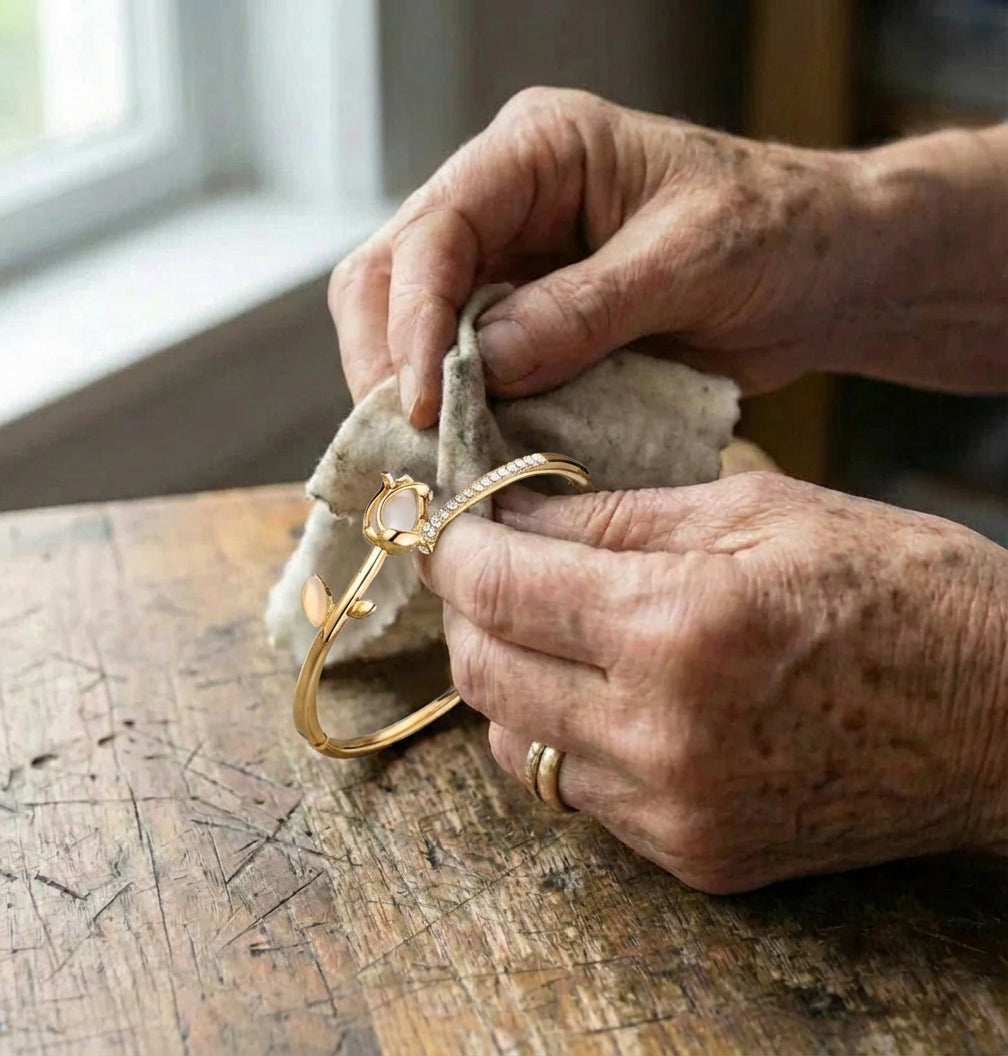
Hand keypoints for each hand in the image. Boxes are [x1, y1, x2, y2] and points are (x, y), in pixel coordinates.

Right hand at [330, 87, 866, 425]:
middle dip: (389, 362)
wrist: (823, 273)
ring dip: (413, 395)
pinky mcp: (527, 324)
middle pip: (393, 276)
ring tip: (430, 459)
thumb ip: (584, 310)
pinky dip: (459, 414)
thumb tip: (481, 365)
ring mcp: (511, 266)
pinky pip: (465, 369)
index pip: (436, 228)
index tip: (421, 403)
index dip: (413, 319)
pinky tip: (467, 453)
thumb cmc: (777, 233)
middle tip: (408, 445)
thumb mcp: (689, 261)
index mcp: (538, 151)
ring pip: (412, 328)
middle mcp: (506, 203)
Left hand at [416, 473, 1007, 891]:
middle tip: (491, 568)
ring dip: (509, 678)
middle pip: (483, 674)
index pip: (500, 586)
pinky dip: (566, 735)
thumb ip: (618, 518)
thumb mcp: (759, 510)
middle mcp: (663, 735)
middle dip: (468, 611)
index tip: (450, 524)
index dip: (456, 546)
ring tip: (550, 628)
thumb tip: (515, 515)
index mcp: (680, 626)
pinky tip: (606, 692)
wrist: (1007, 718)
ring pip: (514, 744)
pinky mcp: (696, 857)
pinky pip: (579, 793)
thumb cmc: (901, 588)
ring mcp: (677, 811)